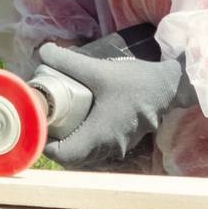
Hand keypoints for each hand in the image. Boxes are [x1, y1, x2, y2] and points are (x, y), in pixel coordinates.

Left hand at [36, 42, 184, 168]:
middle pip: (71, 156)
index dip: (45, 143)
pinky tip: (80, 117)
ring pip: (84, 153)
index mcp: (100, 135)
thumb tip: (42, 52)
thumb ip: (68, 61)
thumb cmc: (135, 81)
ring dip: (70, 139)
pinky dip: (84, 137)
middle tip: (46, 117)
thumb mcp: (98, 69)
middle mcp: (108, 147)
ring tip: (59, 116)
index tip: (38, 123)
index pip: (63, 155)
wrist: (169, 86)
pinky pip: (96, 148)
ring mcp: (118, 148)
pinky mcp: (123, 142)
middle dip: (55, 140)